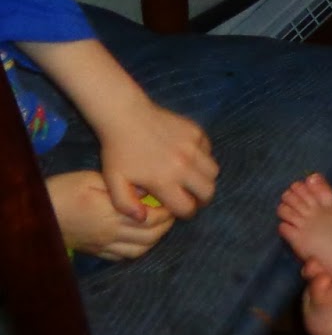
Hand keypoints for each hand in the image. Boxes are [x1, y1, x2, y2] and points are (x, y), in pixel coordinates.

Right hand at [47, 170, 175, 260]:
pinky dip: (138, 249)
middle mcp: (111, 233)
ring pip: (139, 250)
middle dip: (166, 226)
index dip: (168, 213)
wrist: (38, 214)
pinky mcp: (95, 251)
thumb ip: (120, 187)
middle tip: (172, 213)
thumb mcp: (92, 179)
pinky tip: (141, 238)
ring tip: (160, 225)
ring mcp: (103, 245)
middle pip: (150, 237)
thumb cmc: (64, 190)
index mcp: (113, 214)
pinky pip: (122, 257)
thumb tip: (145, 189)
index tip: (174, 202)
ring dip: (155, 239)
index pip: (152, 219)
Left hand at [97, 98, 217, 219]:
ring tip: (192, 179)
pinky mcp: (197, 132)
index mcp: (164, 180)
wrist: (127, 116)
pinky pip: (209, 151)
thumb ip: (126, 205)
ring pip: (213, 172)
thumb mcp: (114, 181)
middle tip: (191, 197)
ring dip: (205, 179)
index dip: (184, 213)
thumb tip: (144, 218)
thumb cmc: (118, 151)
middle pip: (208, 191)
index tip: (178, 209)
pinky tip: (187, 158)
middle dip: (201, 199)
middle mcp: (184, 165)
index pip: (188, 207)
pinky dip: (203, 159)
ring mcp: (193, 147)